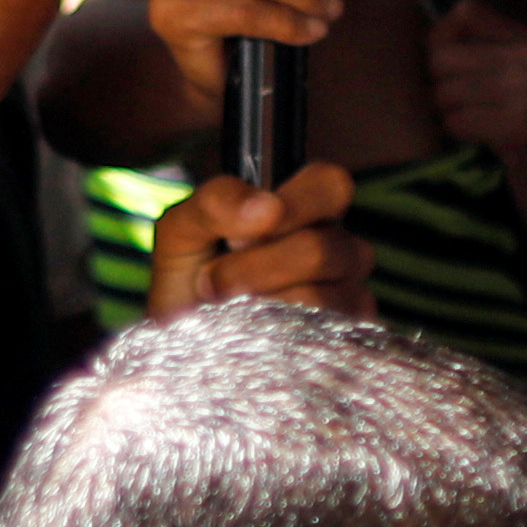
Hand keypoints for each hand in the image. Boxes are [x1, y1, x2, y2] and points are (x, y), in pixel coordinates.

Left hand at [145, 158, 373, 322]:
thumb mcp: (183, 230)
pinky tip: (254, 337)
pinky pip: (322, 335)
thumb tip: (268, 208)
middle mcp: (334, 246)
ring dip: (258, 307)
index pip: (330, 185)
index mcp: (302, 209)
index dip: (298, 203)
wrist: (181, 340)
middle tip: (212, 281)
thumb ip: (216, 203)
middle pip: (321, 248)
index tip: (250, 229)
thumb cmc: (187, 278)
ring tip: (228, 311)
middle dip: (254, 268)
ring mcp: (345, 293)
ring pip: (319, 298)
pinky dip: (276, 338)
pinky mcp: (344, 337)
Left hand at [424, 0, 526, 164]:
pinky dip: (463, 130)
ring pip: (445, 93)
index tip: (444, 55)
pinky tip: (482, 134)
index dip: (442, 34)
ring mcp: (519, 90)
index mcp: (525, 38)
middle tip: (458, 98)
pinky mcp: (516, 125)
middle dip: (443, 82)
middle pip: (442, 59)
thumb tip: (440, 44)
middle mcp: (522, 57)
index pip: (466, 14)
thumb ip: (491, 46)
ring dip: (451, 110)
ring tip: (473, 118)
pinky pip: (458, 121)